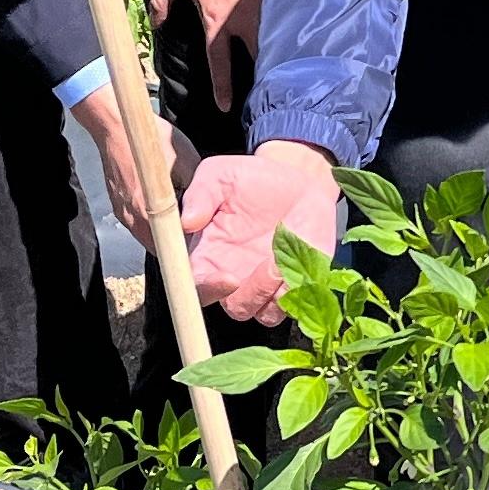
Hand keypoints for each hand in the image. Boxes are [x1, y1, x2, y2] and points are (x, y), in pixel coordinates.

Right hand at [69, 78, 198, 244]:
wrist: (115, 125)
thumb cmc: (151, 139)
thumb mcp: (188, 162)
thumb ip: (198, 193)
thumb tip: (207, 214)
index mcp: (148, 211)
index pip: (169, 249)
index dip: (186, 253)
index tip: (200, 251)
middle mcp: (131, 218)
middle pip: (158, 247)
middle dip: (177, 246)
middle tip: (196, 236)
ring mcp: (122, 213)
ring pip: (148, 237)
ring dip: (165, 234)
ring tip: (182, 222)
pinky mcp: (118, 207)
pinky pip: (138, 225)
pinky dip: (153, 224)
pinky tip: (165, 208)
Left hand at [149, 0, 271, 108]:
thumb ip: (162, 1)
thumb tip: (158, 21)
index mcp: (218, 19)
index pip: (220, 62)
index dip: (223, 87)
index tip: (227, 107)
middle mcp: (245, 17)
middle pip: (257, 54)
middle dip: (259, 73)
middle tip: (259, 87)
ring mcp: (265, 1)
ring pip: (270, 34)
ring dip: (270, 48)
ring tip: (271, 61)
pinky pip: (276, 11)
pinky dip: (275, 22)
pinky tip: (276, 26)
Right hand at [179, 139, 339, 323]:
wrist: (295, 181)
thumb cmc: (250, 180)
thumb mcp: (219, 175)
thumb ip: (200, 194)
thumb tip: (186, 221)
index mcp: (206, 258)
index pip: (195, 289)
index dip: (208, 290)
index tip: (227, 278)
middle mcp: (233, 279)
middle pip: (234, 308)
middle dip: (251, 294)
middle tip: (269, 265)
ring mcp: (264, 287)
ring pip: (265, 314)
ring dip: (277, 292)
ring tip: (285, 257)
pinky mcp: (293, 286)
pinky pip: (294, 304)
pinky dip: (299, 289)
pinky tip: (302, 260)